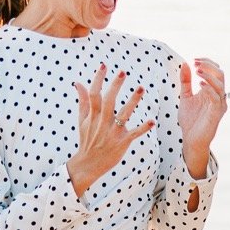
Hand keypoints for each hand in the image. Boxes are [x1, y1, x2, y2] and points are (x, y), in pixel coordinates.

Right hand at [70, 66, 154, 194]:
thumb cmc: (86, 139)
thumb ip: (82, 101)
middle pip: (109, 101)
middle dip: (115, 86)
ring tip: (141, 88)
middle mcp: (102, 122)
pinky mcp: (122, 143)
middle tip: (123, 72)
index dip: (98, 79)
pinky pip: (134, 134)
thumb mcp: (82, 120)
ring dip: (133, 101)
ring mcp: (112, 132)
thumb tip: (78, 83)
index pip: (94, 94)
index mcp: (93, 115)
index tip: (104, 65)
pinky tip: (152, 121)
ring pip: (124, 114)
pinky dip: (143, 128)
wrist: (88, 164)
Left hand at [178, 57, 225, 175]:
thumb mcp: (185, 96)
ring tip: (197, 70)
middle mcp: (219, 96)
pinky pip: (216, 97)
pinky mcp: (216, 113)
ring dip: (209, 75)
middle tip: (196, 63)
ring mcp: (219, 104)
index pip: (215, 71)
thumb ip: (185, 81)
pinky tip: (199, 83)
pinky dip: (209, 88)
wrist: (190, 139)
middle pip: (220, 74)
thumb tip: (185, 64)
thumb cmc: (190, 120)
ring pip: (220, 84)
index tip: (194, 59)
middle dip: (208, 66)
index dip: (207, 62)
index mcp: (212, 90)